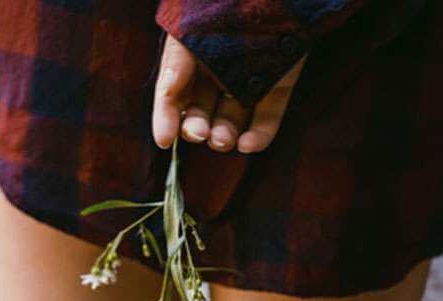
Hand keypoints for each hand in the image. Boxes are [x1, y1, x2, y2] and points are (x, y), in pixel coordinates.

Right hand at [152, 33, 306, 153]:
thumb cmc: (220, 7)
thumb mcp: (189, 37)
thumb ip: (175, 69)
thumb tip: (165, 108)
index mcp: (190, 60)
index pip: (174, 97)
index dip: (167, 118)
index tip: (164, 140)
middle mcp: (216, 74)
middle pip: (202, 113)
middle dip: (197, 128)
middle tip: (199, 134)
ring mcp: (248, 82)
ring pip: (233, 120)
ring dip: (224, 136)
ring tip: (222, 141)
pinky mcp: (278, 85)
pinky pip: (268, 117)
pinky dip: (259, 136)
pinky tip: (248, 145)